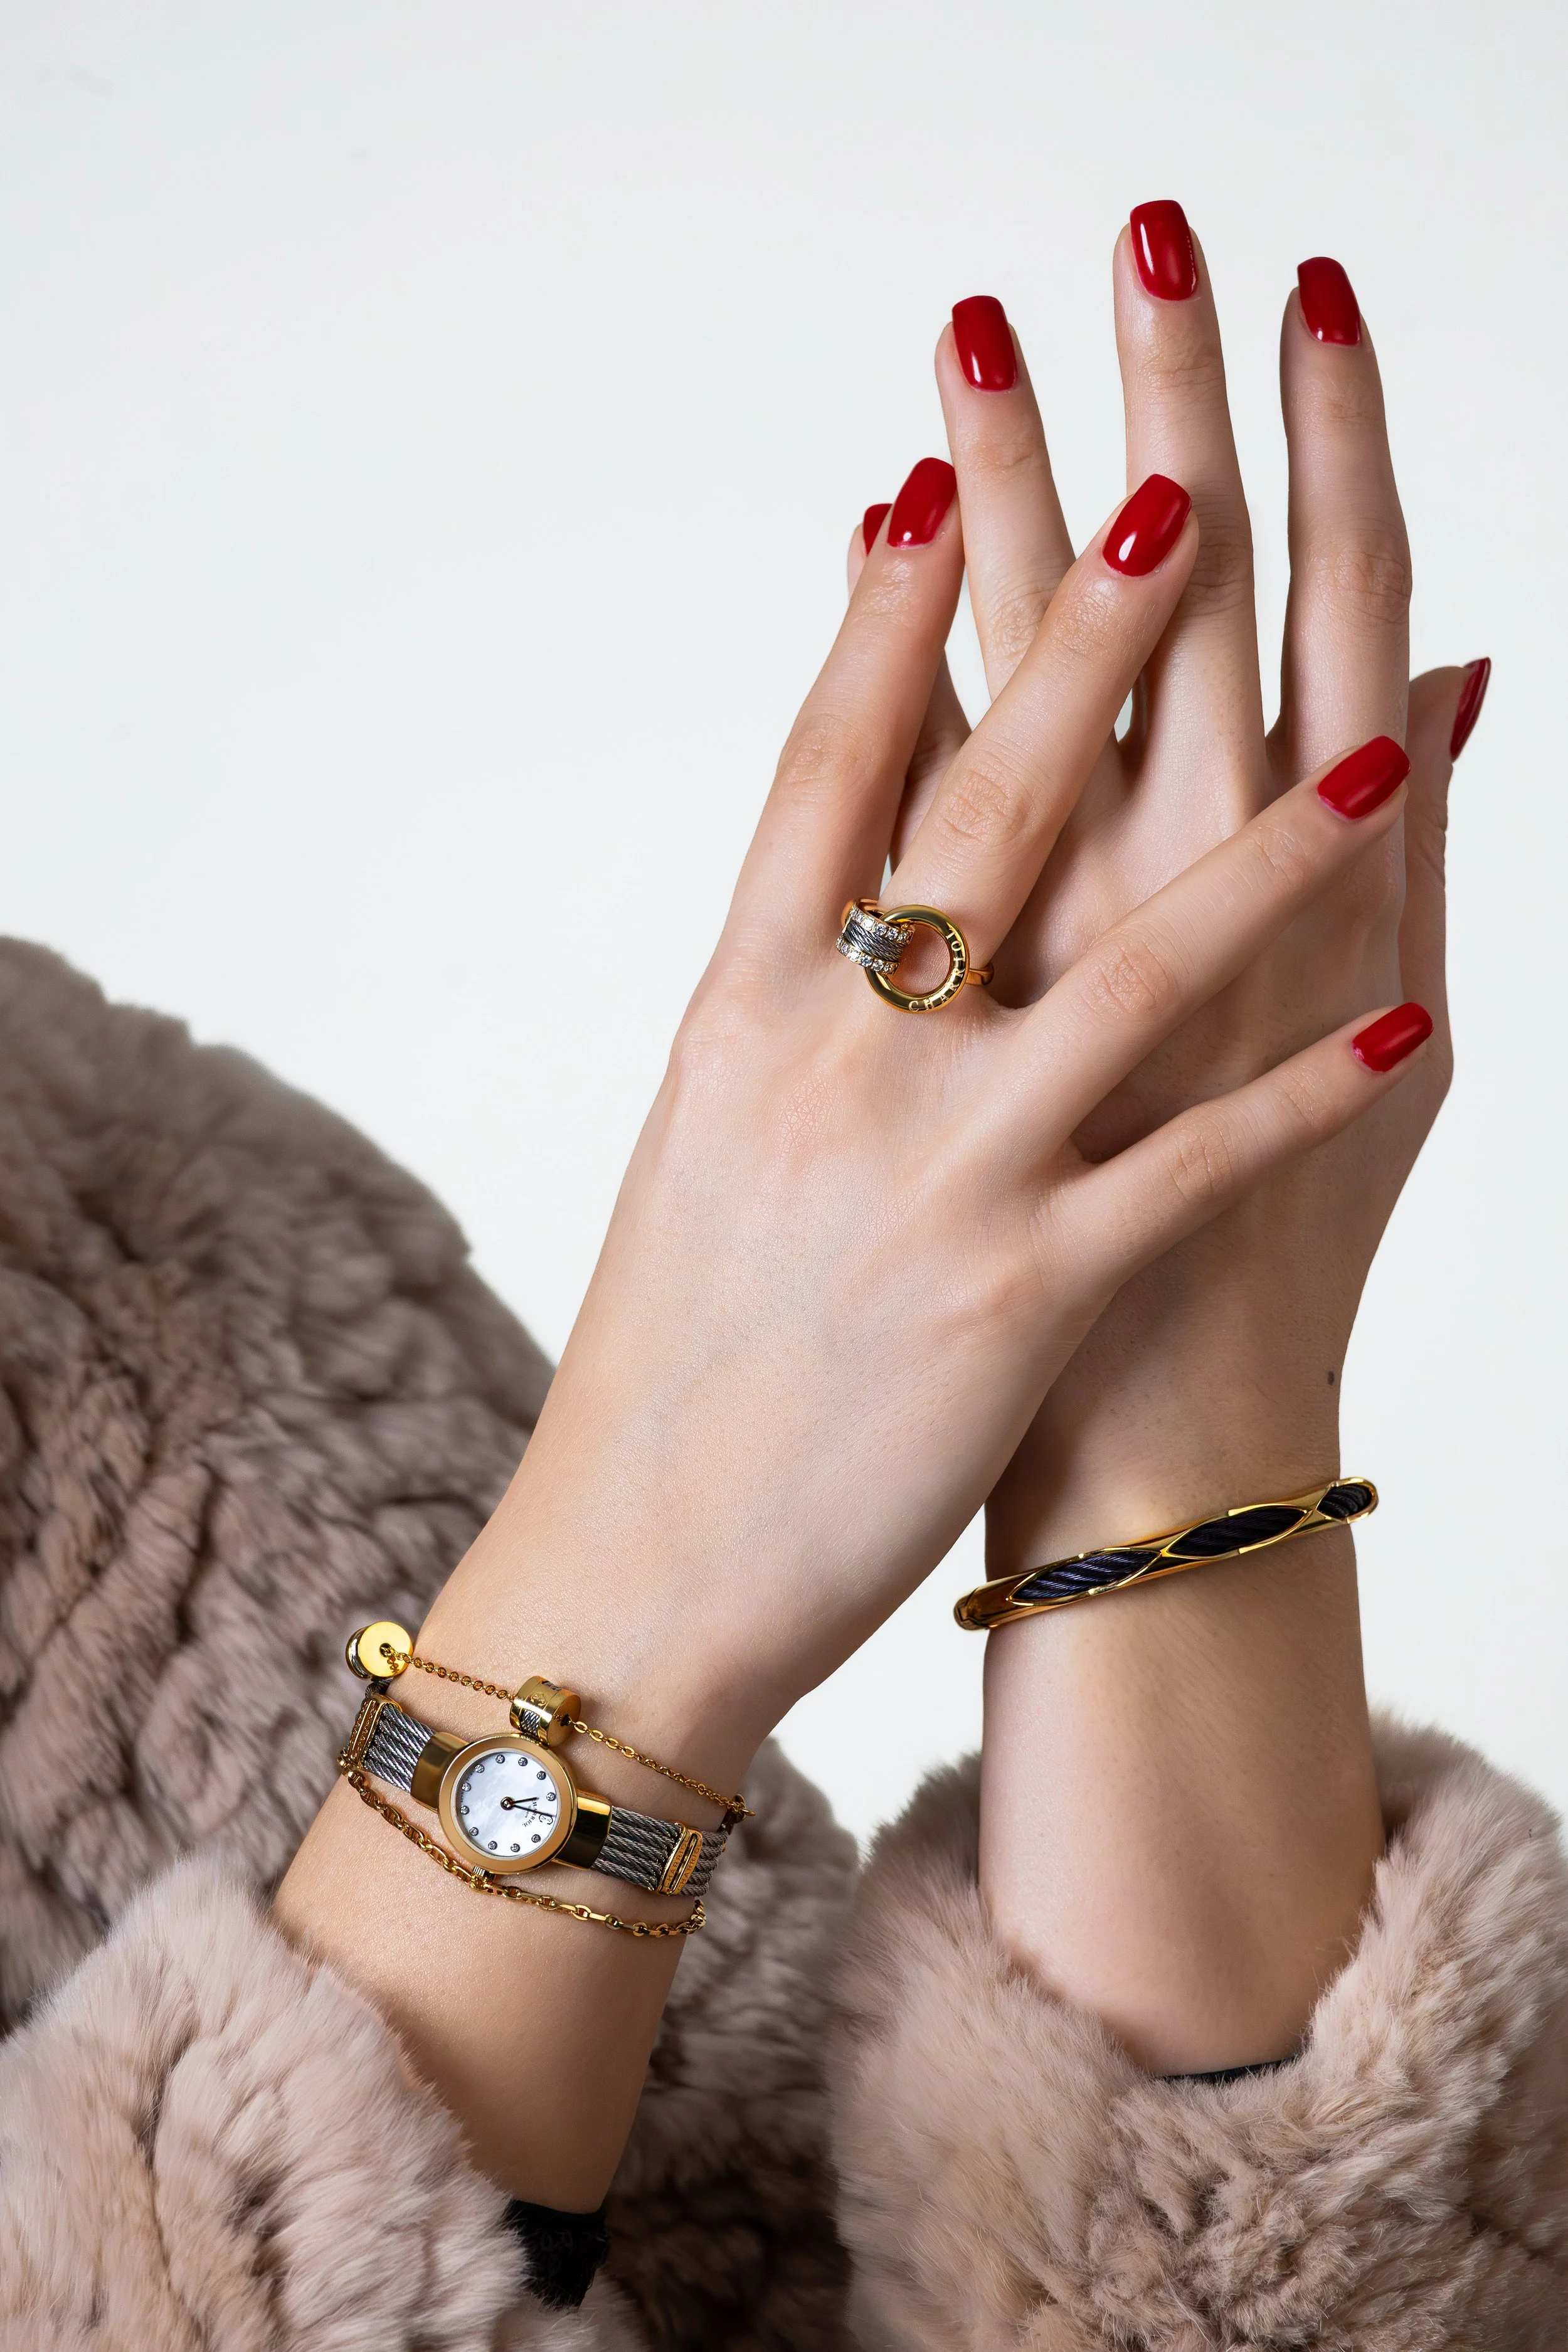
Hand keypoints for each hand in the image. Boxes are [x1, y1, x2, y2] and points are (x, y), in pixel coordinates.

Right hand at [281, 409, 1426, 2200]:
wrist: (643, 1555)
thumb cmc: (677, 1341)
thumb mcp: (708, 1129)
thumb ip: (785, 989)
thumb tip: (847, 875)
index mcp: (742, 1010)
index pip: (821, 775)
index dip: (883, 622)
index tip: (937, 478)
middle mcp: (841, 1064)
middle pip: (982, 817)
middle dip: (1083, 644)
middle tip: (1175, 490)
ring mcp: (940, 1174)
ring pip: (1132, 971)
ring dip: (1269, 843)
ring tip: (1380, 732)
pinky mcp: (1023, 1296)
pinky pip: (1193, 1169)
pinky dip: (1304, 1093)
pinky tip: (1408, 1019)